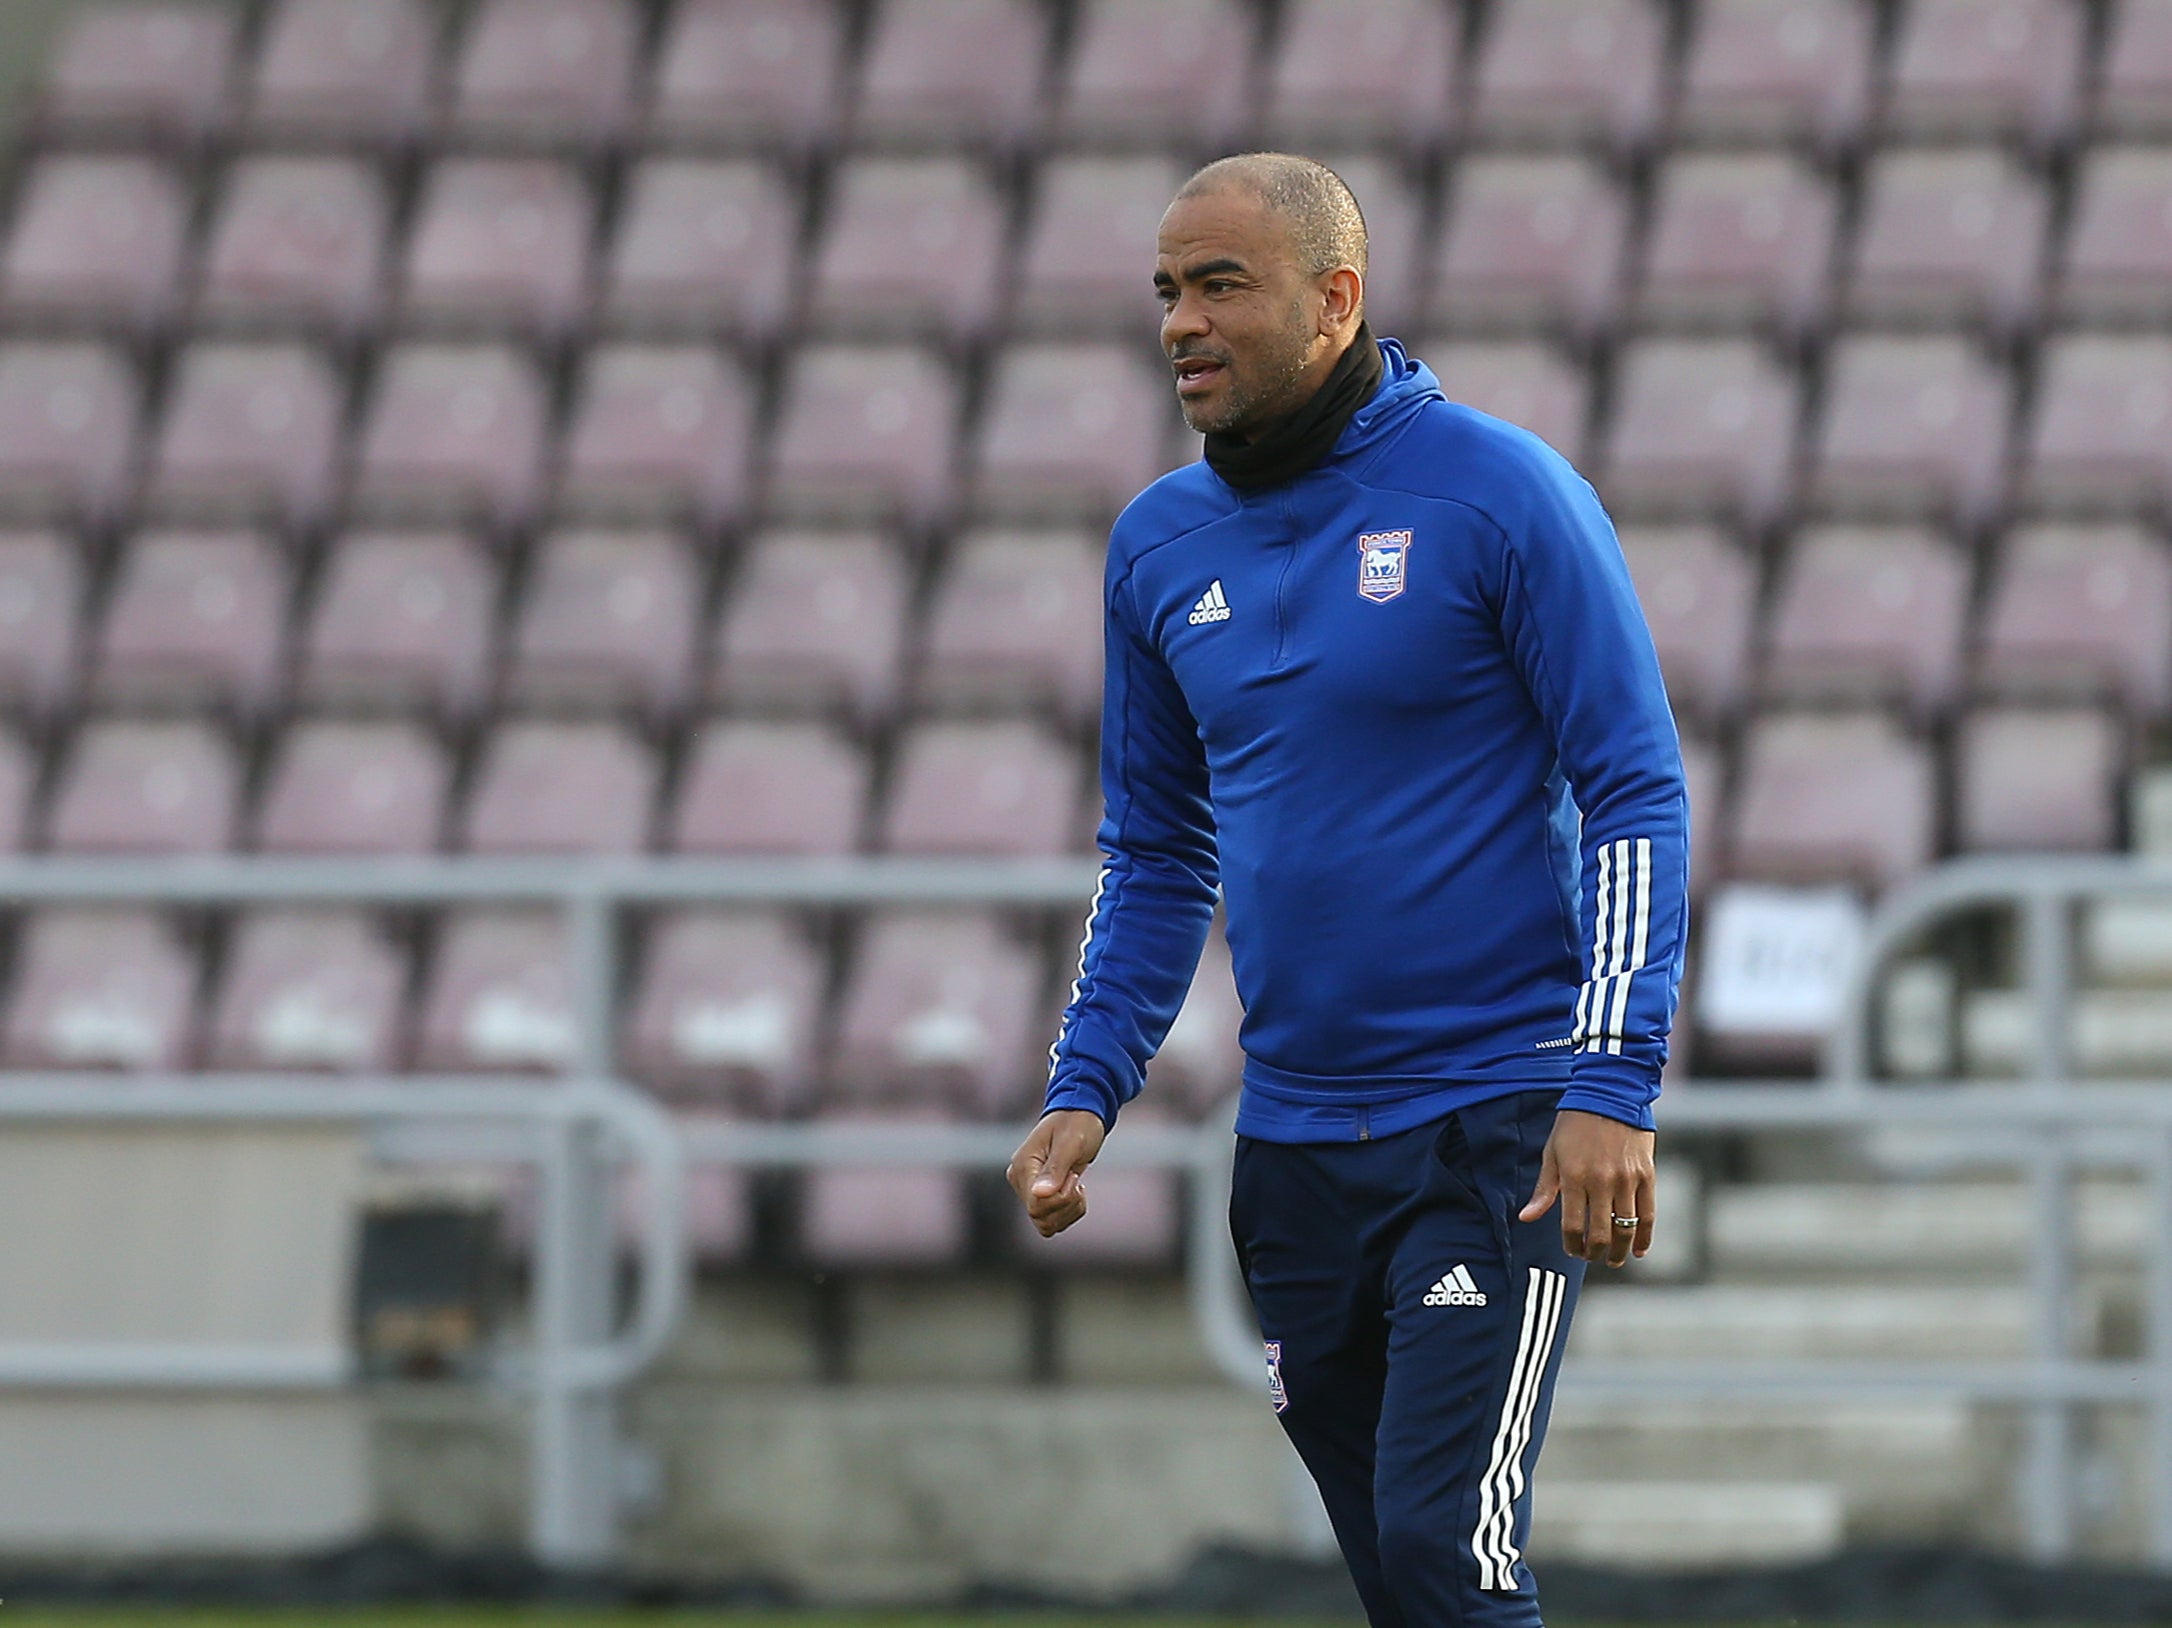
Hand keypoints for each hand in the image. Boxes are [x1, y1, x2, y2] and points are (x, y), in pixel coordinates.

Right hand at [1008, 1109, 1106, 1237]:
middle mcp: (1020, 1181)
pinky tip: (1074, 1188)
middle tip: (1075, 1178)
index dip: (1061, 1199)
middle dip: (1066, 1204)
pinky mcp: (1039, 1195)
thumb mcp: (1071, 1143)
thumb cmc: (1077, 1123)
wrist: (1082, 1113)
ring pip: (1046, 1224)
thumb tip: (1039, 1194)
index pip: (1036, 1206)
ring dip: (1069, 1209)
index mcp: (1022, 1166)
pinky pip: (1053, 1220)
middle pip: (1040, 1217)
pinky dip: (1070, 1210)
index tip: (1074, 1176)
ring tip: (1075, 1182)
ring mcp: (1029, 1189)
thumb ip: (1055, 1169)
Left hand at [1517, 1109, 1655, 1267]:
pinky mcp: (1647, 1175)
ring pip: (1625, 1228)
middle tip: (1592, 1258)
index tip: (1572, 1251)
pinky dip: (1644, 1236)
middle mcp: (1601, 1181)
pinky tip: (1639, 1250)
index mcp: (1574, 1177)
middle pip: (1599, 1233)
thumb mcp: (1552, 1153)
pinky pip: (1648, 1214)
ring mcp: (1627, 1180)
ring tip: (1613, 1259)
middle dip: (1594, 1253)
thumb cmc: (1574, 1125)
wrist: (1609, 1095)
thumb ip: (1544, 1190)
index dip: (1572, 1245)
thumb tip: (1526, 1218)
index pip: (1572, 1226)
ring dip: (1619, 1250)